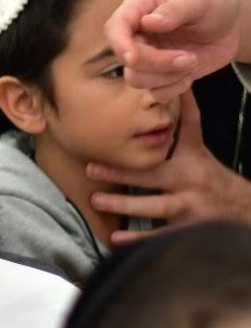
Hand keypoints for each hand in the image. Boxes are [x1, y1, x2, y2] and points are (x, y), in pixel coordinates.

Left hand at [90, 91, 250, 239]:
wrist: (241, 211)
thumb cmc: (210, 177)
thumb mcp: (198, 149)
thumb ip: (185, 121)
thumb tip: (177, 87)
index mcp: (191, 160)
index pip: (175, 138)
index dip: (164, 122)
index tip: (122, 130)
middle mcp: (189, 183)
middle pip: (154, 176)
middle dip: (122, 172)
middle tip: (91, 168)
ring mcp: (188, 208)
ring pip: (155, 207)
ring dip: (125, 205)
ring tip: (97, 201)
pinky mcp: (187, 230)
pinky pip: (159, 236)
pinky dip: (138, 240)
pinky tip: (116, 241)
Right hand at [105, 0, 250, 96]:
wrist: (232, 26)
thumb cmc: (213, 5)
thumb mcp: (198, 0)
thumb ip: (174, 10)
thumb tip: (148, 23)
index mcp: (138, 9)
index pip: (115, 28)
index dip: (119, 45)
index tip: (132, 58)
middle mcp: (135, 35)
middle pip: (127, 59)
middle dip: (158, 63)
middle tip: (189, 58)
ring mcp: (146, 56)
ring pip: (137, 79)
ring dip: (168, 76)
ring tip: (193, 61)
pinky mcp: (159, 76)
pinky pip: (156, 93)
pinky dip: (175, 87)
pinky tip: (191, 73)